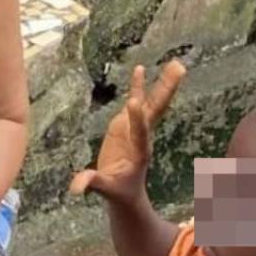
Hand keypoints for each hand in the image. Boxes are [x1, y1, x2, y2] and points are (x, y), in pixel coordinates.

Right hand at [70, 59, 184, 203]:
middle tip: (180, 68)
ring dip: (163, 83)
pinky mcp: (128, 124)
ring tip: (176, 63)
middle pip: (157, 110)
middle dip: (167, 90)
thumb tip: (76, 187)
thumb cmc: (117, 191)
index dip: (136, 119)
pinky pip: (136, 101)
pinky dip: (138, 86)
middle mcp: (142, 136)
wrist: (126, 192)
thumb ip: (92, 184)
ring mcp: (137, 128)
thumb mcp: (105, 190)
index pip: (139, 133)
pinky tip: (140, 68)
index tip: (133, 101)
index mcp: (138, 152)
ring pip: (152, 102)